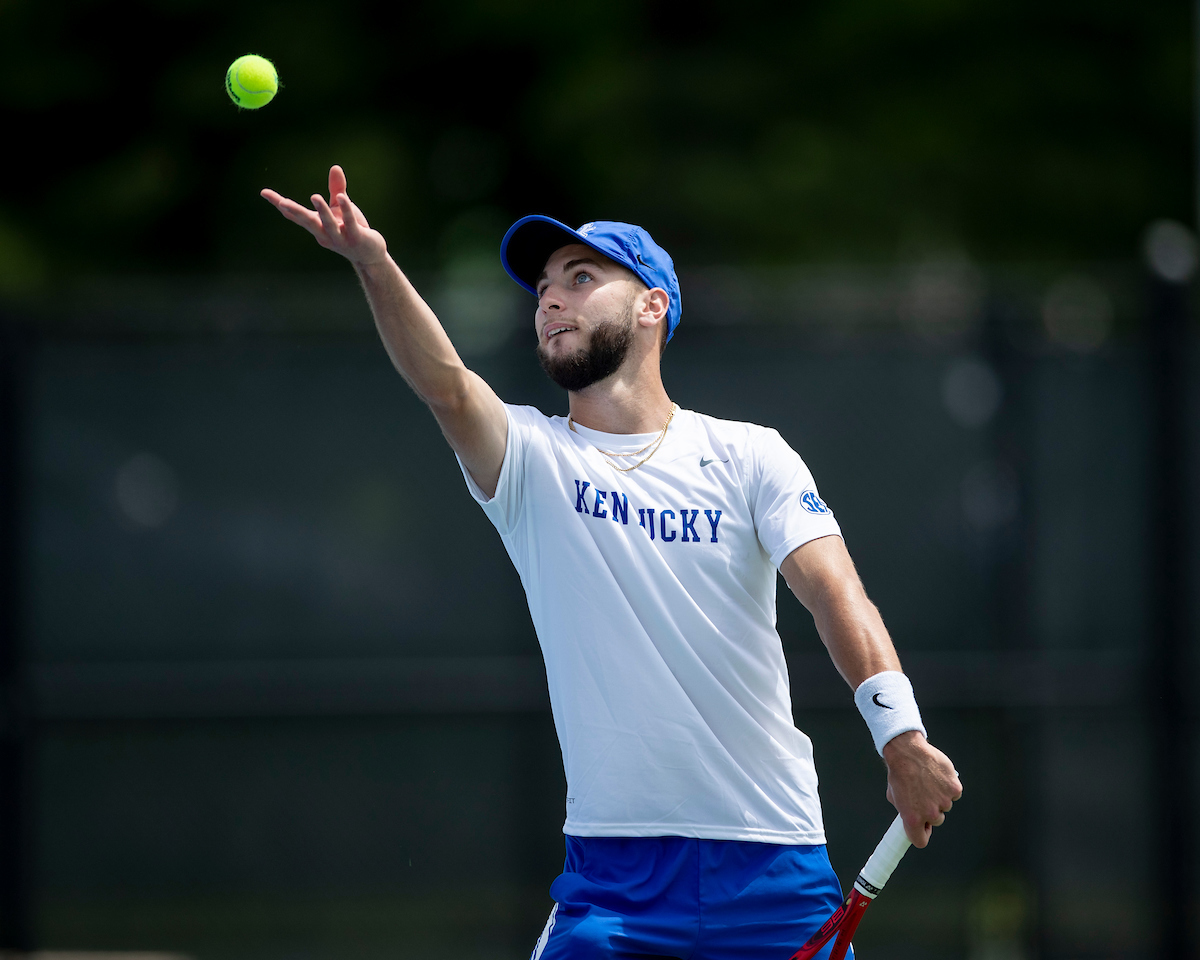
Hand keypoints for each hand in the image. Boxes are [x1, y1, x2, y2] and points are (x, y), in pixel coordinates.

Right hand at [261, 165, 387, 265]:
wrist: (370, 255)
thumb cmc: (353, 230)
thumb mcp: (341, 208)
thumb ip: (336, 189)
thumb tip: (335, 166)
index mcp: (317, 227)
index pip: (296, 215)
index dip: (280, 204)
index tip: (264, 192)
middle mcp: (325, 234)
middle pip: (307, 222)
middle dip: (294, 212)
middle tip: (281, 202)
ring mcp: (340, 238)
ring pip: (328, 224)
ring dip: (321, 211)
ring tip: (315, 196)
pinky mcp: (356, 238)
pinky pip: (350, 223)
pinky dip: (346, 210)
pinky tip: (342, 198)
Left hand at [882, 731, 961, 847]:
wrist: (907, 751)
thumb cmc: (899, 772)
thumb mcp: (894, 796)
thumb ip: (904, 810)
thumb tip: (912, 818)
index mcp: (912, 818)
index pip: (920, 841)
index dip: (922, 834)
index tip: (923, 828)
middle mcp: (930, 813)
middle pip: (936, 821)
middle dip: (931, 811)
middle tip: (923, 795)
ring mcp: (944, 801)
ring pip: (945, 806)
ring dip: (939, 797)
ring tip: (928, 781)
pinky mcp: (954, 789)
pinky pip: (954, 793)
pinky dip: (948, 787)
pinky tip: (938, 776)